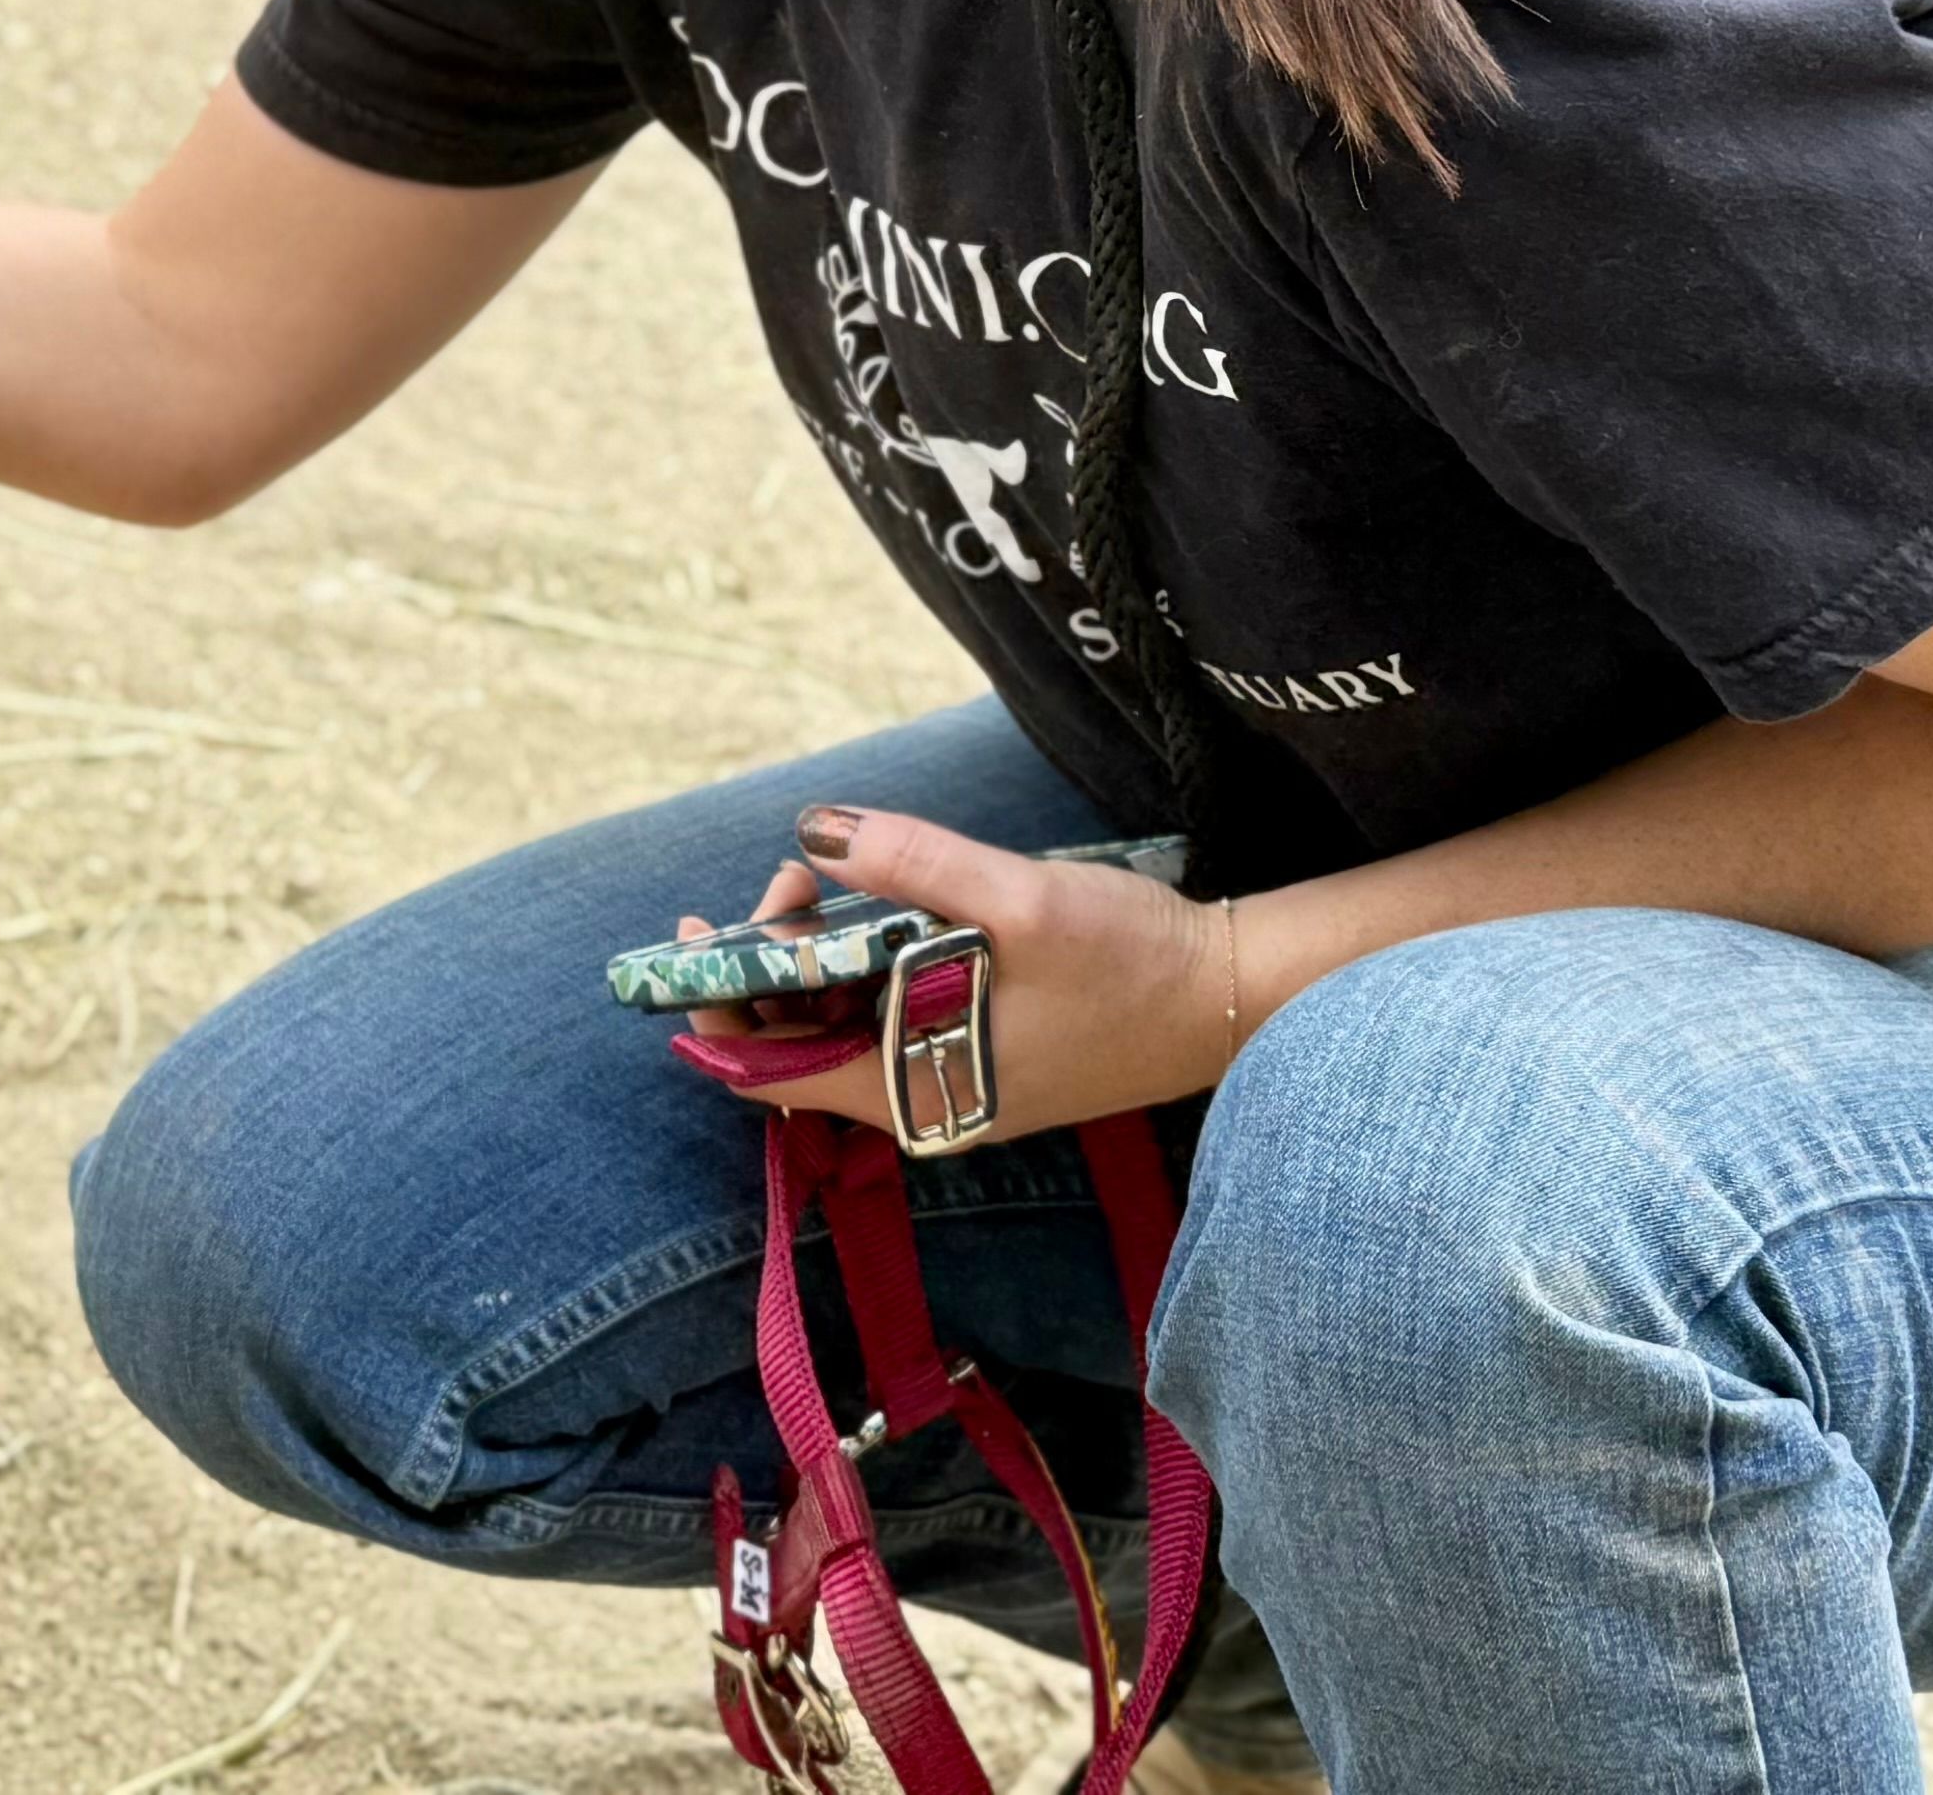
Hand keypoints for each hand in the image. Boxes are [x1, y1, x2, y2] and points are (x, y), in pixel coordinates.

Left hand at [719, 808, 1246, 1139]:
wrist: (1236, 998)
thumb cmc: (1135, 961)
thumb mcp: (1020, 898)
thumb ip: (913, 861)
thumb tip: (815, 829)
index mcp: (915, 1091)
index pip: (770, 1076)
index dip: (716, 1010)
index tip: (696, 934)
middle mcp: (922, 1105)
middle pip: (798, 1047)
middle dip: (771, 960)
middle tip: (796, 874)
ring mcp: (952, 1083)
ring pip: (843, 1029)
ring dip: (820, 957)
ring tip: (831, 878)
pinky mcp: (981, 1058)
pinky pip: (890, 1021)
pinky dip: (867, 967)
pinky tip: (884, 909)